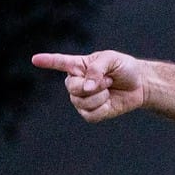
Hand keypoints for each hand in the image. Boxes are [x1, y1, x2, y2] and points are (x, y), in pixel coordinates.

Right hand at [30, 50, 147, 121]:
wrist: (139, 85)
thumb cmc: (124, 68)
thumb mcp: (112, 60)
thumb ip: (97, 69)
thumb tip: (86, 88)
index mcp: (78, 65)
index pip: (59, 63)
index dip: (47, 62)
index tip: (35, 60)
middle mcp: (76, 82)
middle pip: (72, 88)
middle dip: (93, 85)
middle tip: (108, 80)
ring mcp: (82, 99)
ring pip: (81, 102)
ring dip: (100, 96)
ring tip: (109, 88)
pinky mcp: (90, 113)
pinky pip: (90, 115)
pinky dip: (103, 108)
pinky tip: (109, 102)